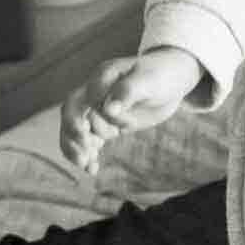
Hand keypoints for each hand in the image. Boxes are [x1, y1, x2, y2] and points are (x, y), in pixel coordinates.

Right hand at [59, 47, 203, 171]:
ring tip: (87, 164)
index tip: (113, 128)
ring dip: (77, 147)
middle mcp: (95, 92)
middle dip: (74, 133)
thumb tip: (108, 109)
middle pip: (72, 113)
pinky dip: (87, 154)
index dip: (94, 115)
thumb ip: (128, 92)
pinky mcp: (105, 124)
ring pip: (76, 129)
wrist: (172, 80)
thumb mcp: (149, 80)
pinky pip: (89, 139)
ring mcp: (98, 109)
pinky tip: (91, 169)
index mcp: (103, 76)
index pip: (87, 97)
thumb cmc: (161, 75)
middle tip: (86, 152)